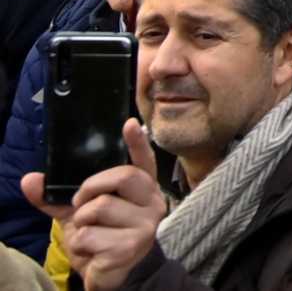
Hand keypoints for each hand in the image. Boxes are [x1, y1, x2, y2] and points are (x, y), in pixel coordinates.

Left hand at [19, 120, 164, 290]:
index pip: (144, 161)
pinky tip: (91, 251)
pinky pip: (91, 235)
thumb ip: (56, 197)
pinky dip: (80, 244)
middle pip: (122, 177)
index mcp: (142, 190)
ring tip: (87, 234)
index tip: (129, 124)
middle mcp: (153, 203)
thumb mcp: (78, 214)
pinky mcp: (131, 246)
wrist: (111, 275)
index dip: (137, 143)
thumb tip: (29, 180)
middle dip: (90, 188)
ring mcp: (145, 225)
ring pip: (100, 208)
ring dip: (81, 223)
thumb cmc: (101, 237)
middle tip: (80, 204)